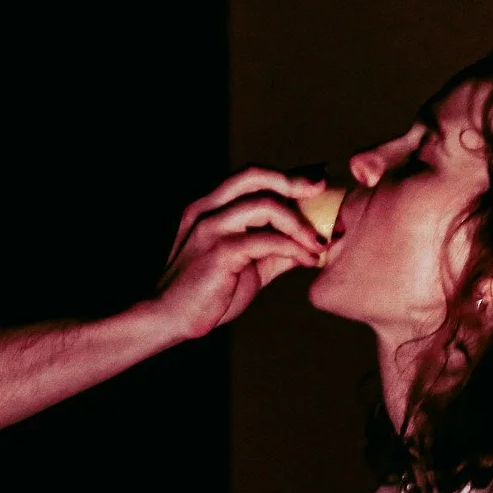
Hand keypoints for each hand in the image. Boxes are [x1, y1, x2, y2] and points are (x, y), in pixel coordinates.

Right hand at [153, 166, 328, 338]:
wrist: (170, 318)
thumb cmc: (208, 292)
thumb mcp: (249, 265)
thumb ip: (276, 249)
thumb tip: (313, 243)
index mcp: (210, 206)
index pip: (252, 177)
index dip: (287, 174)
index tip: (319, 179)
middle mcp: (207, 208)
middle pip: (254, 175)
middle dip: (293, 179)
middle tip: (322, 189)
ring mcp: (211, 227)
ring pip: (264, 205)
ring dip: (300, 222)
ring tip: (320, 241)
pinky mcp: (219, 251)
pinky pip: (266, 240)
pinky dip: (294, 248)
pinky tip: (309, 259)